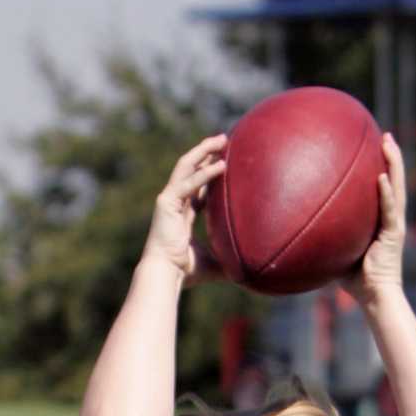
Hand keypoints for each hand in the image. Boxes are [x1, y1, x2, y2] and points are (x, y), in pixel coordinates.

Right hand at [143, 135, 227, 281]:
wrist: (164, 276)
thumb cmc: (184, 273)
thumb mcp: (213, 264)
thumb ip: (228, 262)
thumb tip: (251, 271)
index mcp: (181, 216)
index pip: (195, 187)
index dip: (208, 173)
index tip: (224, 161)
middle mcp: (174, 203)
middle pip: (190, 169)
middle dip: (206, 153)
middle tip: (225, 140)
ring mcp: (168, 200)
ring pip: (186, 166)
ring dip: (204, 151)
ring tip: (222, 139)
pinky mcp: (166, 202)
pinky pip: (188, 182)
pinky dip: (204, 173)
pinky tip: (221, 164)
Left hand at [343, 132, 406, 307]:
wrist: (374, 297)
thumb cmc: (355, 280)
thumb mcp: (337, 252)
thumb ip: (327, 238)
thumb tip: (300, 230)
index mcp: (381, 220)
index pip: (383, 189)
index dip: (382, 168)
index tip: (375, 147)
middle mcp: (391, 218)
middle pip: (394, 180)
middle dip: (391, 156)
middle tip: (385, 135)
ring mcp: (395, 224)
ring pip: (397, 187)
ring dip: (394, 164)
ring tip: (388, 143)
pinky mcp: (394, 234)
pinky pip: (389, 210)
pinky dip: (386, 193)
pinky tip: (381, 177)